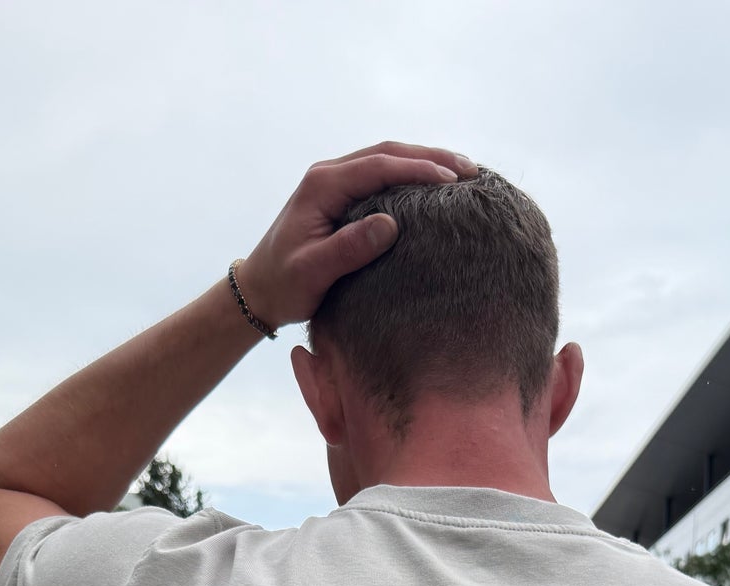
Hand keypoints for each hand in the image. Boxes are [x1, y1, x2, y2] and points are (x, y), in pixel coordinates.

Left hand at [235, 141, 477, 328]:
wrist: (258, 290)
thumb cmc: (284, 285)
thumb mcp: (313, 272)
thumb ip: (349, 248)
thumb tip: (390, 225)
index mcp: (322, 186)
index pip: (378, 166)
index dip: (418, 169)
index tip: (453, 179)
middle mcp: (328, 175)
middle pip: (387, 152)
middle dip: (431, 157)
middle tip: (471, 169)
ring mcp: (334, 182)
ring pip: (386, 159)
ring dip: (424, 161)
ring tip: (462, 171)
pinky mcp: (341, 196)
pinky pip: (381, 175)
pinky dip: (410, 174)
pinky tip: (434, 185)